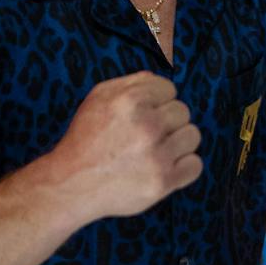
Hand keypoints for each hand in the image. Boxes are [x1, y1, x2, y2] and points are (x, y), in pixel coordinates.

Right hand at [54, 71, 201, 218]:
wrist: (70, 184)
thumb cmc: (86, 138)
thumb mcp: (98, 98)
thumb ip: (131, 83)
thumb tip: (158, 80)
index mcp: (130, 100)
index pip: (169, 89)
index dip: (156, 102)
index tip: (142, 115)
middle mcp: (146, 126)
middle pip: (183, 112)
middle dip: (166, 122)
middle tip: (145, 136)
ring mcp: (156, 156)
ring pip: (192, 136)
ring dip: (177, 143)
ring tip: (155, 151)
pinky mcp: (162, 182)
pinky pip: (195, 165)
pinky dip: (183, 167)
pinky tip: (164, 167)